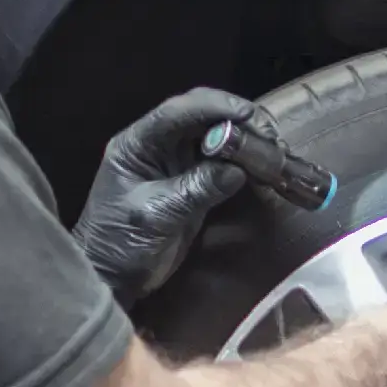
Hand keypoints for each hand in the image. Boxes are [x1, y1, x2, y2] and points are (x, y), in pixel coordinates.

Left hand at [75, 86, 257, 301]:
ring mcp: (175, 164)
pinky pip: (221, 165)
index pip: (177, 111)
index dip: (214, 107)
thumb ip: (196, 189)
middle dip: (237, 121)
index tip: (249, 114)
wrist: (111, 279)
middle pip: (201, 118)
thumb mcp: (156, 215)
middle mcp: (157, 146)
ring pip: (215, 138)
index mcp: (137, 144)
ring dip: (245, 142)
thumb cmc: (120, 243)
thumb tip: (237, 171)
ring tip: (275, 150)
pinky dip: (243, 164)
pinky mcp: (191, 184)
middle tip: (271, 136)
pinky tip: (265, 169)